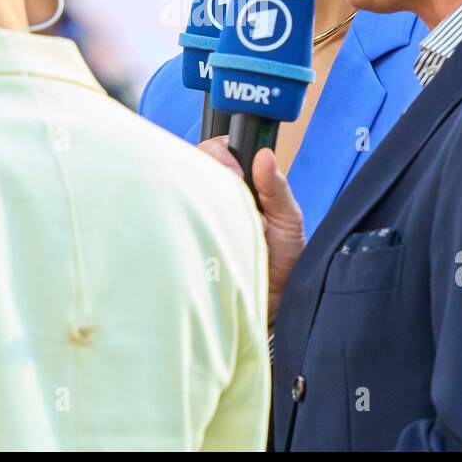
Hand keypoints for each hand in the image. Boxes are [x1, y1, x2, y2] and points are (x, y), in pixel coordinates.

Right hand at [196, 138, 305, 327]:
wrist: (271, 308)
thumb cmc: (281, 265)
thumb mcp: (288, 222)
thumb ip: (277, 188)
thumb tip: (265, 155)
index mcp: (237, 188)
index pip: (215, 154)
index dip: (220, 154)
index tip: (237, 172)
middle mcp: (212, 200)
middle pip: (193, 166)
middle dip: (210, 170)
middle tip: (233, 188)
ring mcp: (195, 220)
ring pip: (180, 190)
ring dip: (200, 195)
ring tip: (224, 215)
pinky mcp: (184, 243)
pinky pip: (173, 221)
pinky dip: (185, 220)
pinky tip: (204, 231)